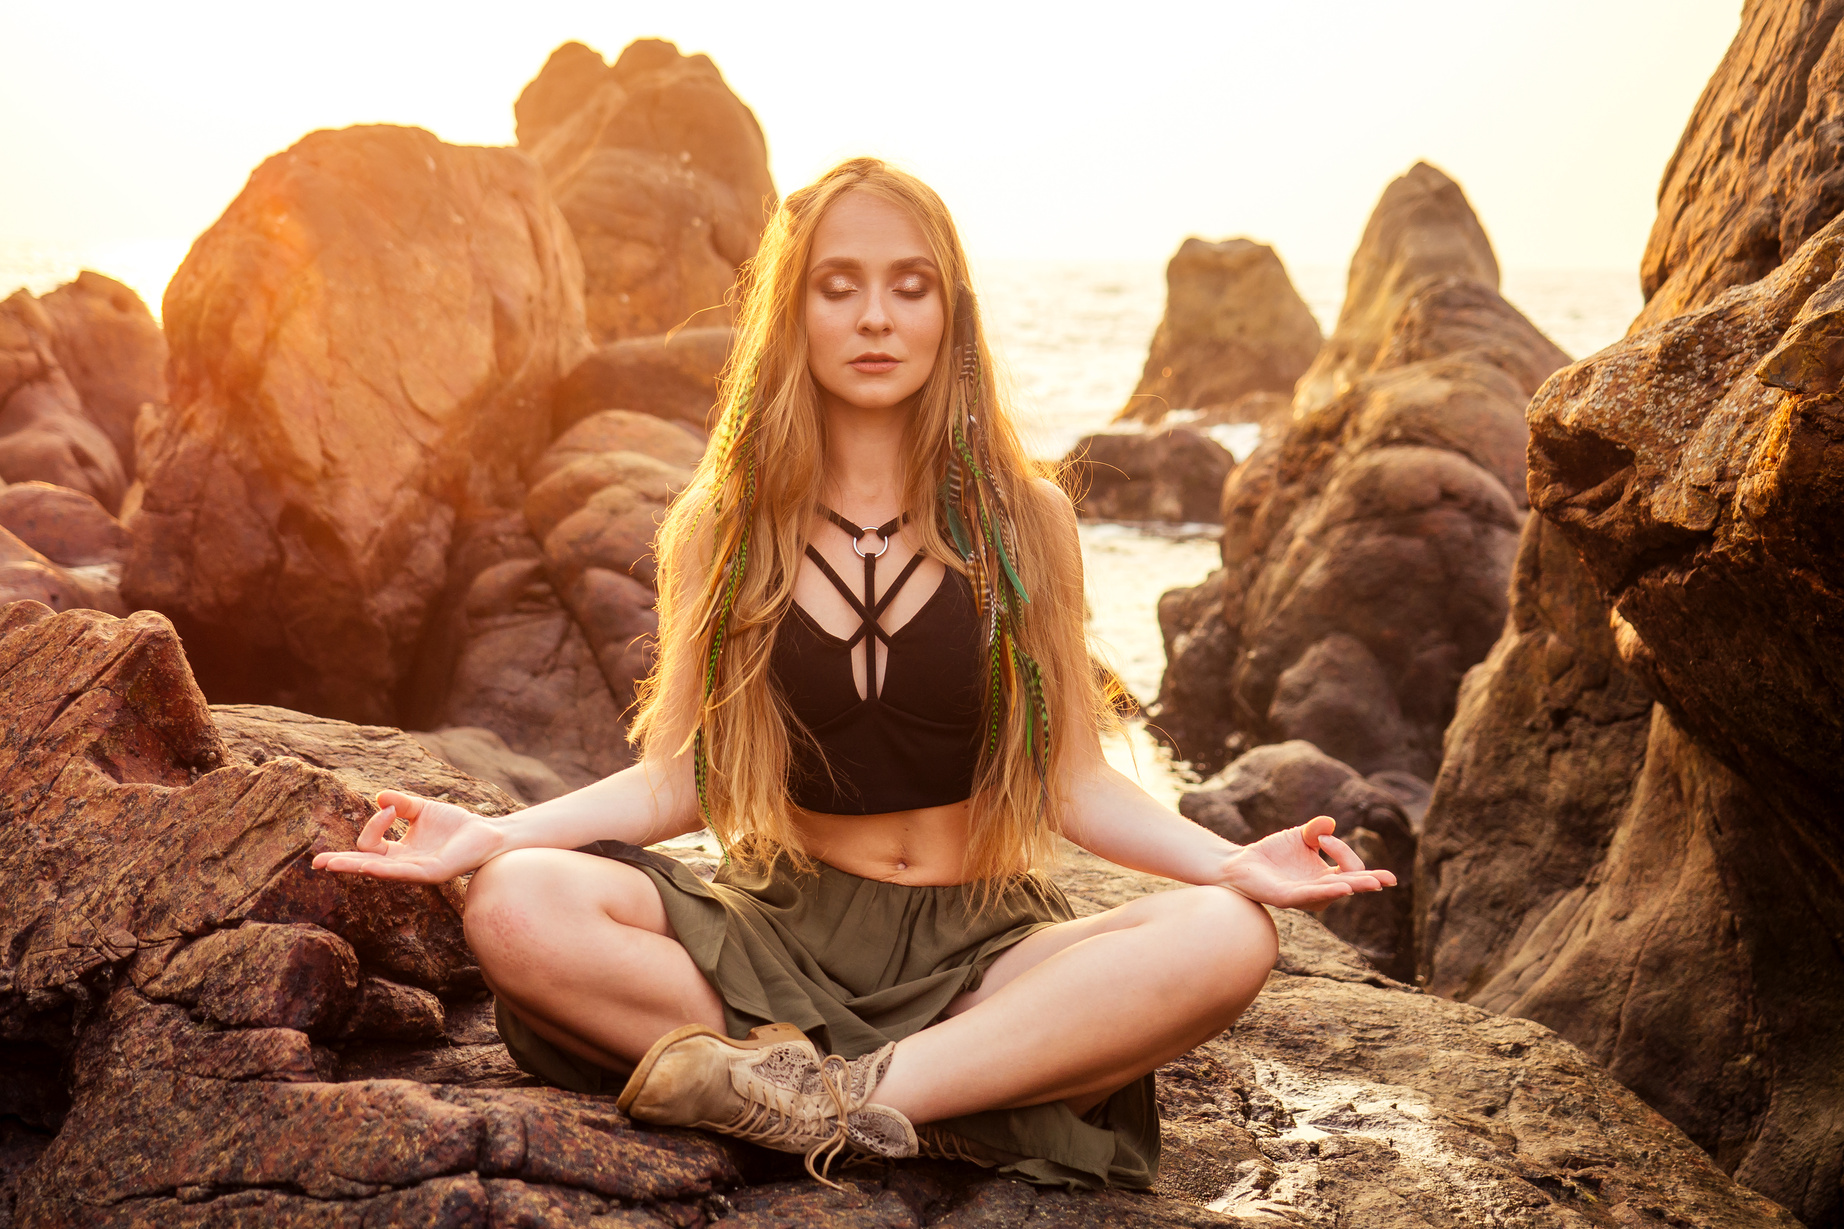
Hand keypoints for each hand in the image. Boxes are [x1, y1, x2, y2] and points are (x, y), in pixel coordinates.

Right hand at [310, 790, 503, 883]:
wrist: (488, 834)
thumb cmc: (455, 825)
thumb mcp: (422, 810)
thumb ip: (401, 804)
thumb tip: (378, 797)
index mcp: (398, 853)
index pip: (370, 845)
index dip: (374, 823)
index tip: (391, 808)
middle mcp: (403, 865)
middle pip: (364, 865)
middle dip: (340, 862)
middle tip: (316, 863)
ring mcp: (415, 872)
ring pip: (377, 871)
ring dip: (354, 866)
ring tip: (331, 865)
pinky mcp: (432, 873)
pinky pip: (403, 872)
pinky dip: (384, 868)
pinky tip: (369, 866)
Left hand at [1217, 816, 1396, 911]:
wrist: (1240, 863)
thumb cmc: (1273, 853)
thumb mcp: (1300, 837)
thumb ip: (1316, 830)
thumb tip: (1330, 822)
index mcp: (1327, 877)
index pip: (1349, 867)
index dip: (1342, 849)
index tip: (1322, 836)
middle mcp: (1320, 890)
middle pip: (1351, 885)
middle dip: (1370, 881)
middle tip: (1390, 879)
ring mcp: (1304, 897)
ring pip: (1334, 892)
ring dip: (1353, 886)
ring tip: (1371, 883)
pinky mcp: (1286, 898)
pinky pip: (1309, 896)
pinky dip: (1326, 891)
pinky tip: (1342, 887)